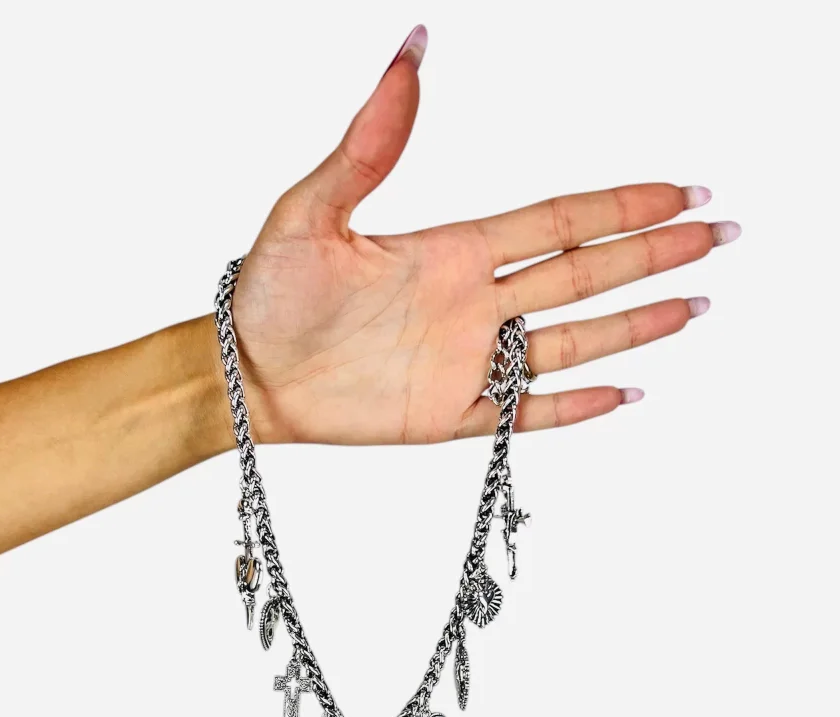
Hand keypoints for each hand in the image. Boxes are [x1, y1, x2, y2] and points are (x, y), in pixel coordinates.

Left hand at [231, 26, 739, 445]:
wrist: (245, 373)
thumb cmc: (268, 292)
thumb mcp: (311, 210)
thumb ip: (370, 144)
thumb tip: (409, 52)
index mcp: (452, 249)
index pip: (556, 221)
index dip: (619, 206)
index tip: (677, 191)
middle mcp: (474, 303)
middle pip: (583, 275)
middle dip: (653, 255)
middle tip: (718, 235)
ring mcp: (468, 361)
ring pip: (570, 342)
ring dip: (634, 324)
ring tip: (695, 305)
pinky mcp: (448, 416)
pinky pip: (525, 413)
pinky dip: (576, 406)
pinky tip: (626, 391)